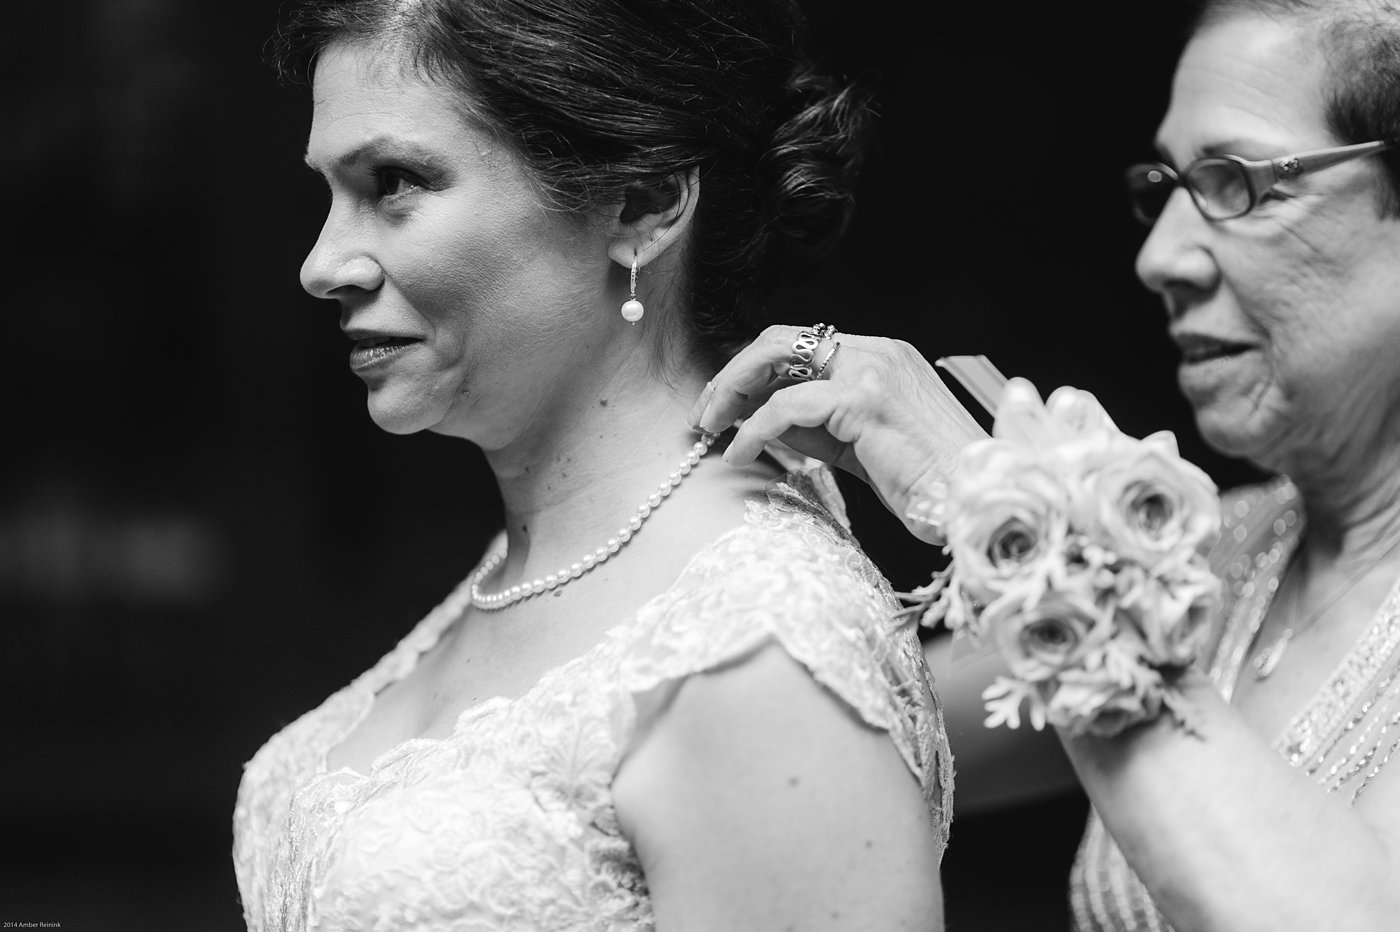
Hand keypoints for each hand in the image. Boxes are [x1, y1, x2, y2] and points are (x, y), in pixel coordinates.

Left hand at [688, 325, 986, 543]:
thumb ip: (815, 427)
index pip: (803, 346)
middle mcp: (877, 352)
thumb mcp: (860, 447)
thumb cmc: (929, 484)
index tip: (725, 405)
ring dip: (732, 395)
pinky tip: (739, 454)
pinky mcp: (864, 401)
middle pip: (783, 340)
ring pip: (777, 362)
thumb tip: (760, 421)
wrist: (978, 502)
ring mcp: (872, 371)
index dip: (755, 371)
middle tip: (706, 412)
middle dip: (734, 373)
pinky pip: (787, 408)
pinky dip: (753, 430)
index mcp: (882, 357)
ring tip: (710, 430)